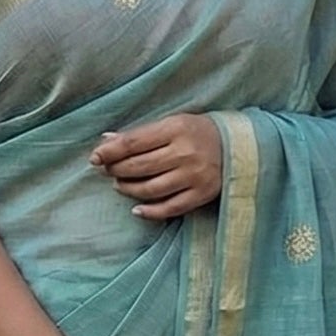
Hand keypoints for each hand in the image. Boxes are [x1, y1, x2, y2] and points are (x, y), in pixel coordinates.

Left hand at [90, 114, 222, 220]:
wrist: (240, 145)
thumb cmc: (199, 132)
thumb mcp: (173, 123)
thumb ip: (141, 134)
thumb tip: (106, 141)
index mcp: (176, 129)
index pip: (134, 143)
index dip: (110, 151)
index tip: (95, 158)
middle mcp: (185, 153)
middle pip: (139, 166)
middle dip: (117, 170)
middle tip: (108, 171)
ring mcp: (194, 176)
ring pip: (150, 189)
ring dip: (129, 189)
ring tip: (120, 185)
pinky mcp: (202, 194)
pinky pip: (170, 208)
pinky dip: (150, 211)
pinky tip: (137, 209)